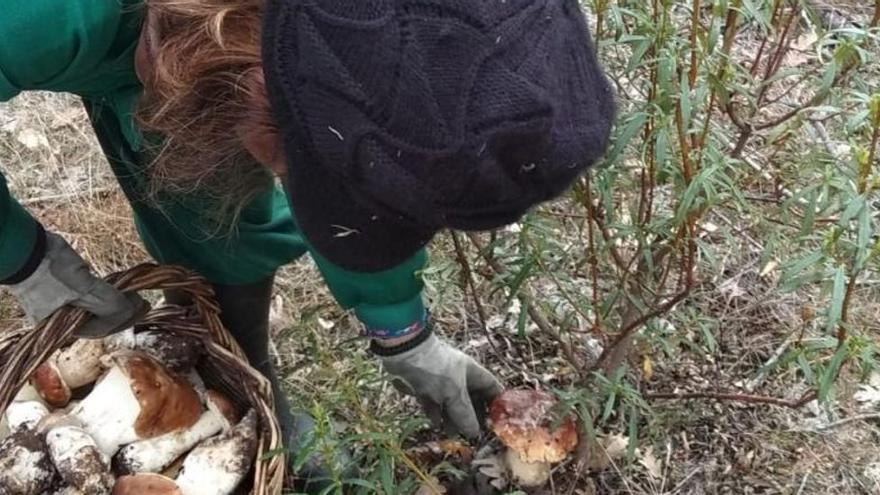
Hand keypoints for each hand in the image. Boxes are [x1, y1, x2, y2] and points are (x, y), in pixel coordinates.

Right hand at [9, 232, 147, 337]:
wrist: (28, 249)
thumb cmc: (53, 274)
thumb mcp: (86, 291)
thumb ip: (110, 304)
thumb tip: (131, 310)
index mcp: (64, 327)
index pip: (101, 329)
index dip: (125, 319)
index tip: (141, 306)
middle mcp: (63, 319)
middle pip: (99, 320)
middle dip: (123, 312)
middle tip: (143, 303)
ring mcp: (62, 303)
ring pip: (96, 307)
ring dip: (116, 302)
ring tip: (134, 295)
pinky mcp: (64, 287)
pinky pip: (89, 295)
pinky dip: (104, 292)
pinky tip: (116, 288)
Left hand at [378, 331, 503, 438]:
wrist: (405, 356)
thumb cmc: (436, 370)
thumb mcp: (454, 393)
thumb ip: (464, 414)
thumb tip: (474, 433)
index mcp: (472, 372)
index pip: (491, 387)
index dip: (496, 403)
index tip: (496, 423)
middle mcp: (458, 376)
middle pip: (471, 399)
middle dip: (472, 416)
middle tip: (472, 434)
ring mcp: (441, 382)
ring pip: (451, 403)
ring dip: (452, 418)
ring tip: (452, 434)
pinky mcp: (425, 387)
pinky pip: (435, 404)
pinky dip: (436, 414)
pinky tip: (436, 424)